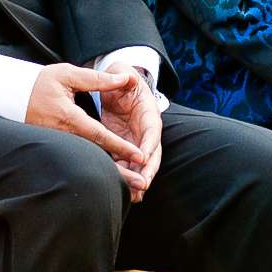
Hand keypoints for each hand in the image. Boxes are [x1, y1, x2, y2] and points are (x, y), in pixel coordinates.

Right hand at [26, 62, 148, 190]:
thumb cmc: (40, 83)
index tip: (140, 156)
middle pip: (96, 157)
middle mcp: (64, 136)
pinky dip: (97, 170)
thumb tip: (125, 78)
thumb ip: (98, 79)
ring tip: (133, 187)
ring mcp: (59, 144)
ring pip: (89, 162)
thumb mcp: (68, 75)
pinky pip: (80, 160)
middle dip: (120, 173)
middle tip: (141, 184)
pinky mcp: (57, 147)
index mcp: (68, 118)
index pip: (99, 136)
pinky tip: (114, 178)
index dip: (120, 147)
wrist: (11, 96)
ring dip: (111, 175)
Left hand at [96, 67, 163, 199]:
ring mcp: (137, 142)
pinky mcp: (125, 147)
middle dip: (148, 170)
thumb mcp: (124, 76)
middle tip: (143, 185)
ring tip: (134, 195)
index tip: (143, 158)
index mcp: (149, 115)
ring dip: (137, 179)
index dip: (149, 146)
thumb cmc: (123, 81)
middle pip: (152, 155)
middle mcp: (146, 132)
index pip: (152, 132)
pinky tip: (122, 191)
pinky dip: (125, 177)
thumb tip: (129, 76)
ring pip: (141, 165)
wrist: (118, 89)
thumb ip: (126, 77)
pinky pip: (126, 164)